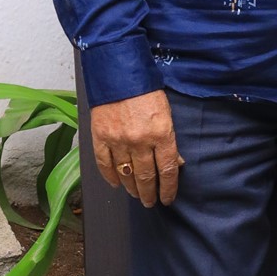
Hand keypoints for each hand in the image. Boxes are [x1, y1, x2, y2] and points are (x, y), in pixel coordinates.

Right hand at [91, 91, 182, 207]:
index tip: (168, 198)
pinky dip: (110, 177)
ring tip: (136, 194)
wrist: (119, 73)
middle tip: (150, 202)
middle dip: (149, 193)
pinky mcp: (100, 136)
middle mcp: (140, 140)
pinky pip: (105, 164)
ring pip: (126, 174)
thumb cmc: (146, 90)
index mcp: (161, 133)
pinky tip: (116, 184)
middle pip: (147, 176)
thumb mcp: (167, 113)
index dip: (168, 188)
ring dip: (132, 188)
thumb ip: (170, 139)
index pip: (168, 169)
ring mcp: (118, 140)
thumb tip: (176, 163)